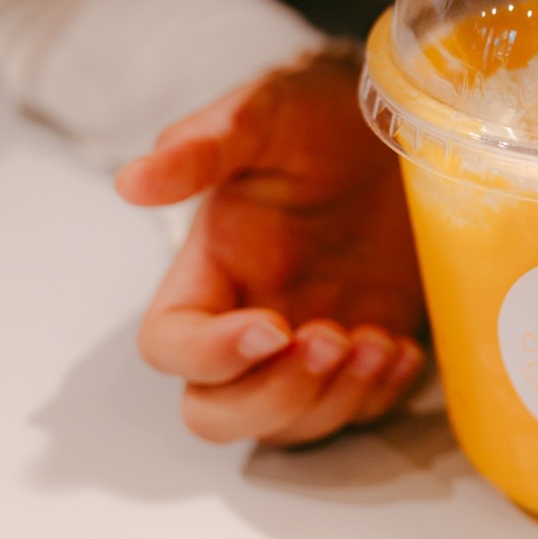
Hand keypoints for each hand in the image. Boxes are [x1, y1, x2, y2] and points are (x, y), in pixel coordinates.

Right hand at [115, 51, 425, 446]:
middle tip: (332, 337)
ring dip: (335, 400)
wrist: (402, 125)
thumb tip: (132, 180)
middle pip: (219, 411)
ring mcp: (311, 340)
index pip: (171, 345)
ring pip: (291, 423)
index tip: (272, 325)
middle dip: (274, 395)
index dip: (211, 354)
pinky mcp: (369, 347)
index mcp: (209, 270)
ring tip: (379, 341)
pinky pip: (360, 409)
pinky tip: (405, 348)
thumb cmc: (324, 116)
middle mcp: (251, 317)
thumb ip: (202, 147)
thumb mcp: (265, 115)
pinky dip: (381, 395)